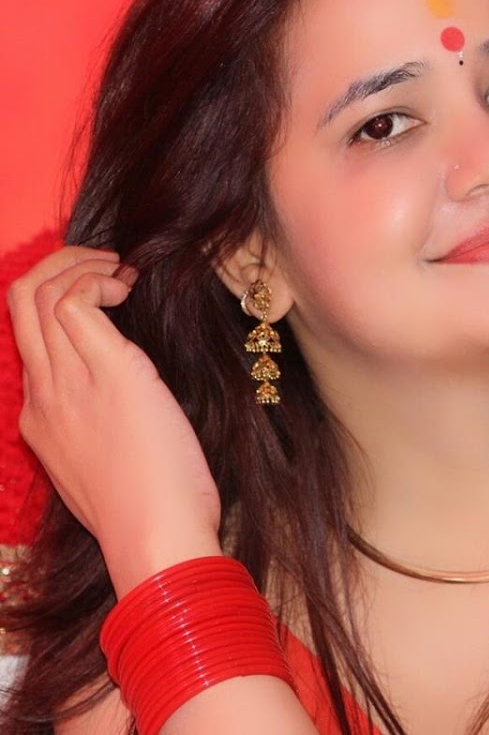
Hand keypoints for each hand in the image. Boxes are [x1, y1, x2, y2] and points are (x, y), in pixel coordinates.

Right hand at [7, 246, 222, 595]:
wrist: (156, 537)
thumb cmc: (147, 507)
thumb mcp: (103, 465)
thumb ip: (94, 427)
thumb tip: (121, 399)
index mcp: (39, 417)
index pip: (29, 337)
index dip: (58, 300)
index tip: (104, 295)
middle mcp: (43, 395)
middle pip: (19, 304)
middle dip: (58, 267)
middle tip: (107, 267)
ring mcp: (69, 383)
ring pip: (40, 294)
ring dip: (81, 265)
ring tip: (121, 272)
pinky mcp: (110, 371)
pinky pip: (77, 302)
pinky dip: (98, 281)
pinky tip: (128, 290)